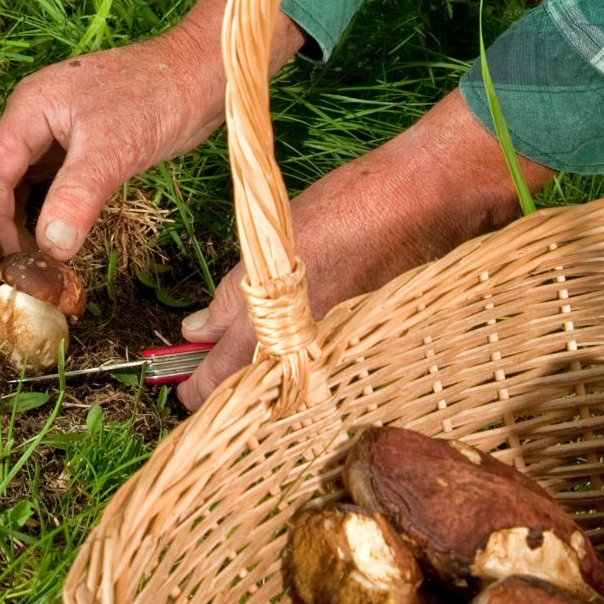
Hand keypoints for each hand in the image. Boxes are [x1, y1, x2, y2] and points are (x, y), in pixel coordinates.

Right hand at [0, 0, 305, 258]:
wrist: (202, 74)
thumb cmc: (158, 98)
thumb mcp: (113, 150)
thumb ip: (77, 196)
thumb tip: (51, 246)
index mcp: (29, 109)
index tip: (6, 258)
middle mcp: (35, 117)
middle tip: (15, 263)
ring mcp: (58, 129)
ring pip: (21, 179)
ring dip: (21, 215)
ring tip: (34, 258)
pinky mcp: (82, 143)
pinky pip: (49, 179)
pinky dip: (47, 206)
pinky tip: (56, 235)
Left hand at [176, 89, 554, 409]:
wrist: (421, 203)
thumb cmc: (344, 211)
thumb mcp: (267, 246)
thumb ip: (228, 299)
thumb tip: (195, 332)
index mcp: (269, 328)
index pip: (214, 384)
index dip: (190, 386)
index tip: (182, 379)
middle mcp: (301, 355)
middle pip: (245, 400)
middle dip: (220, 392)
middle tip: (204, 377)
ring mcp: (334, 357)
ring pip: (280, 389)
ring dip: (259, 380)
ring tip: (250, 355)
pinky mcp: (362, 350)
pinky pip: (316, 372)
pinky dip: (299, 366)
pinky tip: (297, 345)